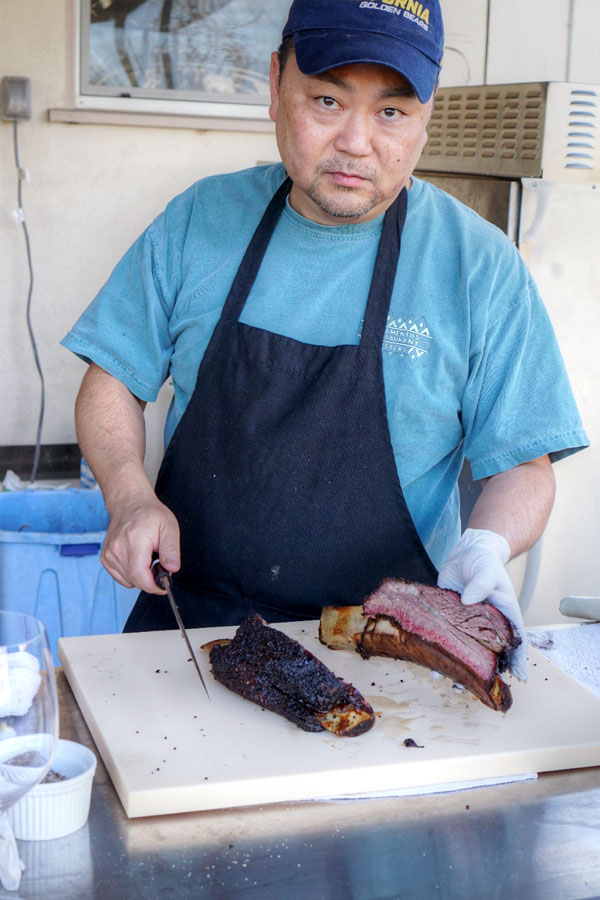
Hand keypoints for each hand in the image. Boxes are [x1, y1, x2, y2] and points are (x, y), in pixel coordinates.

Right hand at [101, 488, 179, 593]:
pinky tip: (137, 559)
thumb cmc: (150, 514)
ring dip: (140, 576)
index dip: (153, 586)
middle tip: (159, 565)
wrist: (130, 503)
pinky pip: (120, 576)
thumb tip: (172, 569)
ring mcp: (109, 554)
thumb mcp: (169, 527)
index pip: (139, 575)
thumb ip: (172, 550)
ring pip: (127, 580)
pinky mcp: (105, 558)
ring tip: (147, 557)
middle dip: (150, 580)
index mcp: (134, 540)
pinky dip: (131, 574)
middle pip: (134, 580)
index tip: (163, 586)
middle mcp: (117, 548)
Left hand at [437, 528, 527, 681]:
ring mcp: (469, 625)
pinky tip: (433, 662)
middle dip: (485, 672)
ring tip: (452, 682)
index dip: (518, 660)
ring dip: (461, 667)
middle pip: (491, 653)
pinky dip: (443, 652)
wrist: (466, 553)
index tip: (518, 677)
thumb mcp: (486, 570)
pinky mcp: (450, 620)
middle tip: (476, 686)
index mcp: (504, 615)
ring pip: (468, 651)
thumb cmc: (484, 561)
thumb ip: (481, 583)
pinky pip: (448, 639)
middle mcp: (488, 625)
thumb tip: (469, 600)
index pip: (516, 641)